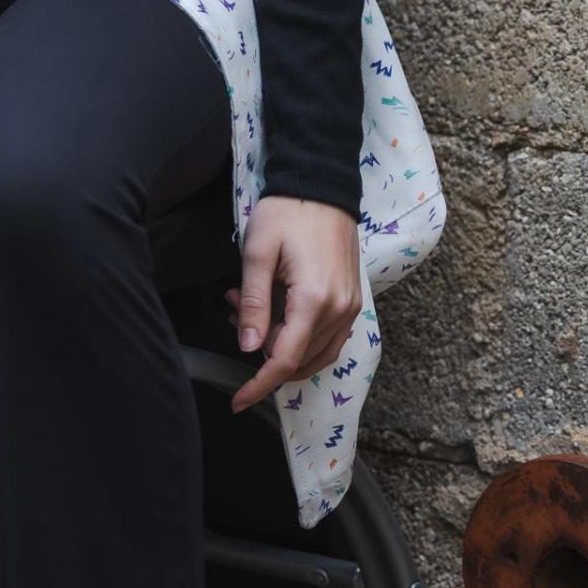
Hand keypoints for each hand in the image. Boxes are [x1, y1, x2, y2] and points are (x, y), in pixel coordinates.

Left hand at [222, 194, 361, 413]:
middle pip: (299, 360)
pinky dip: (298, 335)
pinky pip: (327, 338)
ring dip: (280, 343)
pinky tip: (275, 308)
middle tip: (235, 310)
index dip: (259, 385)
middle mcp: (340, 310)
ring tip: (248, 305)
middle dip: (262, 350)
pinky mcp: (352, 301)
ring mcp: (351, 307)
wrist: (322, 186)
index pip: (285, 360)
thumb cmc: (287, 212)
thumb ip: (253, 304)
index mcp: (315, 300)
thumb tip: (249, 349)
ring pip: (315, 354)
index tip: (238, 401)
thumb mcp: (258, 253)